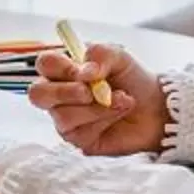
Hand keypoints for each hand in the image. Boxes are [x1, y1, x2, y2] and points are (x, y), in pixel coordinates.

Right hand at [30, 41, 165, 156]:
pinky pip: (80, 132)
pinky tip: (117, 113)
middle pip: (37, 94)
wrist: (156, 108)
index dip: (59, 67)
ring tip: (120, 100)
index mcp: (64, 70)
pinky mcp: (78, 139)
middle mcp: (59, 95)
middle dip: (65, 92)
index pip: (44, 64)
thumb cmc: (133, 80)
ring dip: (97, 107)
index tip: (84, 70)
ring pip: (63, 115)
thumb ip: (100, 54)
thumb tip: (84, 71)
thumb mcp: (120, 57)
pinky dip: (104, 119)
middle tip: (90, 92)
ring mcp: (65, 119)